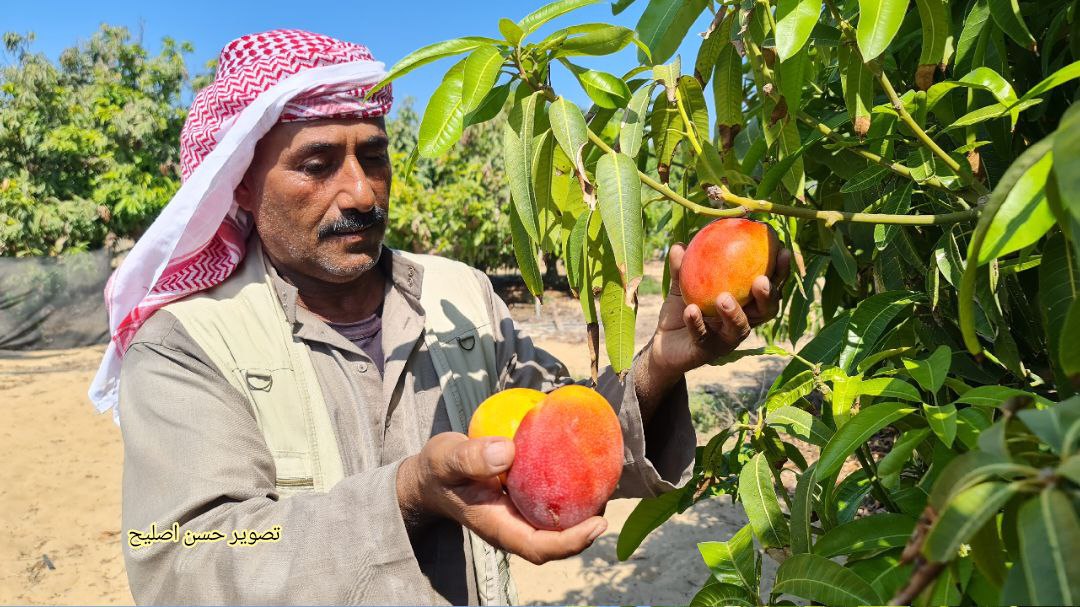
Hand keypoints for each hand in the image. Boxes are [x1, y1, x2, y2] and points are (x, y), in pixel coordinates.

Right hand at [396, 433, 606, 564]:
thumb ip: (470, 457)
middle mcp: (513, 526)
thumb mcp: (445, 459)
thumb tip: (508, 452)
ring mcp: (519, 514)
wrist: (431, 476)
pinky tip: (583, 463)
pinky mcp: (523, 498)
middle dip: (588, 527)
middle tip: (610, 496)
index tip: (598, 524)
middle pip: (557, 540)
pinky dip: (570, 487)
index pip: (539, 548)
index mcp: (497, 527)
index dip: (571, 542)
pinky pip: (551, 499)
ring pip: (558, 521)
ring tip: (606, 480)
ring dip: (584, 507)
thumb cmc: (437, 471)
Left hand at [646, 243, 791, 378]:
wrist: (663, 345)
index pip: (770, 286)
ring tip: (723, 298)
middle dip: (769, 296)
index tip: (783, 251)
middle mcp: (743, 322)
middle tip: (761, 281)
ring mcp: (727, 340)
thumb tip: (679, 245)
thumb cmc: (684, 309)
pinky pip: (703, 336)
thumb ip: (683, 267)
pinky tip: (691, 310)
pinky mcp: (707, 352)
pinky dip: (697, 323)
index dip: (780, 272)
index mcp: (746, 303)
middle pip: (766, 311)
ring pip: (739, 328)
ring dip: (734, 313)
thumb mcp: (683, 285)